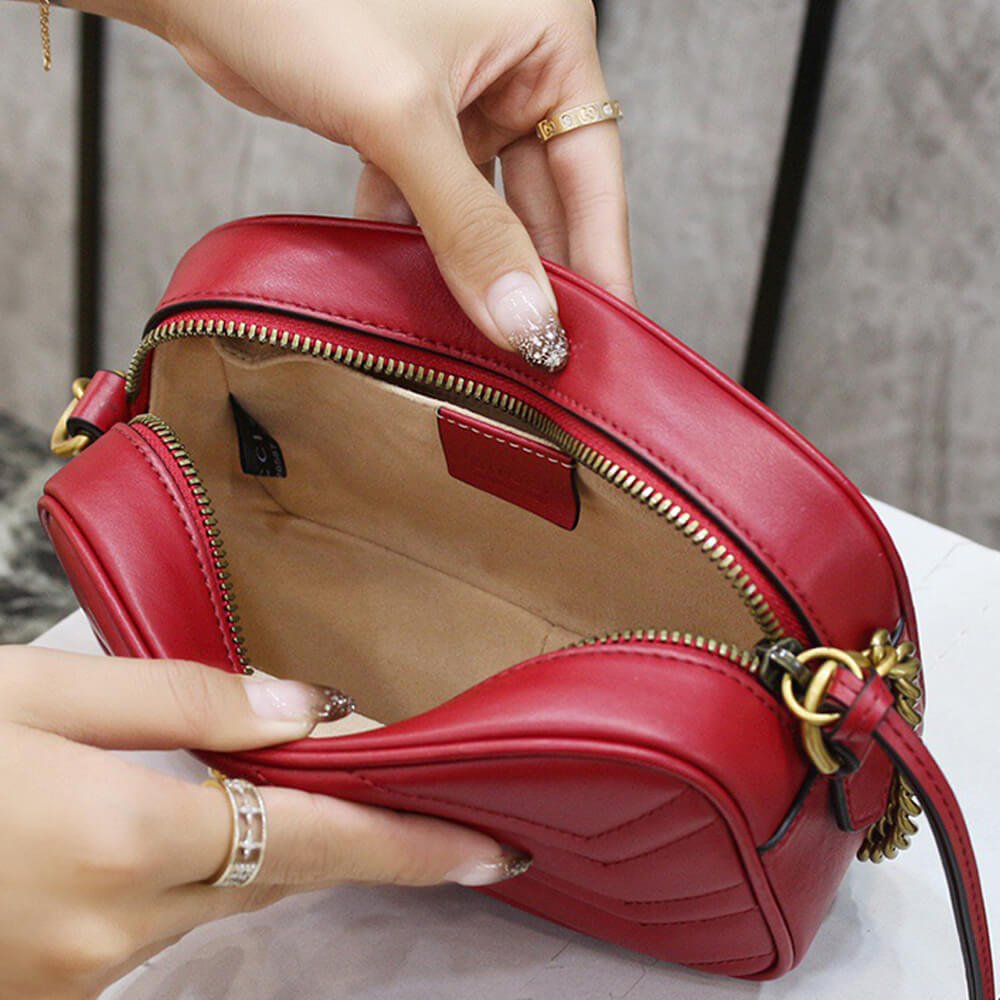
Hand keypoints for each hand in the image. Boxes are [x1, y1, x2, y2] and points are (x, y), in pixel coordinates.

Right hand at [0, 646, 526, 999]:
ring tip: (279, 781)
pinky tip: (171, 823)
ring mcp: (72, 978)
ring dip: (254, 843)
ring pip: (212, 898)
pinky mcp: (45, 989)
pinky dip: (185, 870)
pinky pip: (152, 921)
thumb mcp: (35, 692)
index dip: (412, 844)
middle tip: (403, 791)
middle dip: (343, 836)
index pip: (316, 845)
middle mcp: (109, 933)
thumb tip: (298, 712)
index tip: (491, 850)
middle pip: (273, 874)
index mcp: (122, 843)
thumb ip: (178, 701)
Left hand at [70, 0, 633, 367]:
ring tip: (481, 330)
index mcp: (544, 34)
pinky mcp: (407, 117)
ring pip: (486, 203)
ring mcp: (458, 90)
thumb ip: (469, 228)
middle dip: (536, 270)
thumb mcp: (402, 119)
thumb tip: (524, 320)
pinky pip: (434, 196)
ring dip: (476, 263)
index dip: (600, 257)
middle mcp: (510, 61)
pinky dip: (422, 239)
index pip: (593, 170)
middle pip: (544, 193)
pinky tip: (414, 282)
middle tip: (540, 348)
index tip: (604, 331)